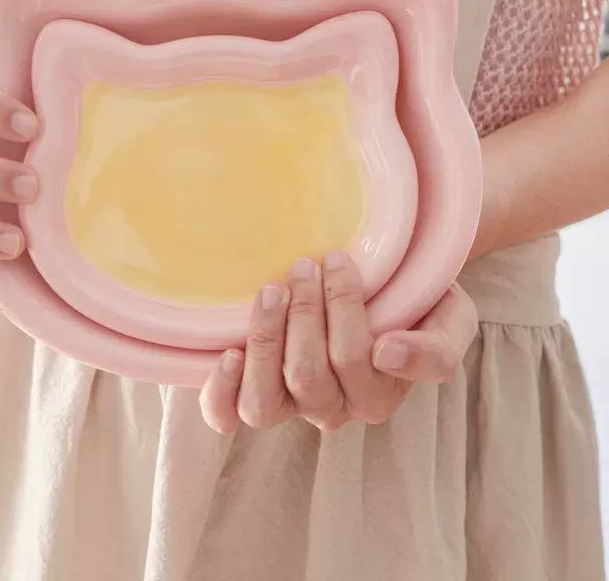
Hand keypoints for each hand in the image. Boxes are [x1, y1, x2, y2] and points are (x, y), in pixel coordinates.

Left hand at [199, 251, 477, 432]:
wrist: (383, 289)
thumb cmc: (417, 303)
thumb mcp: (451, 321)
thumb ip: (436, 350)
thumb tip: (387, 354)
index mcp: (380, 394)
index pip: (358, 361)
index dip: (343, 308)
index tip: (339, 259)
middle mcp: (334, 408)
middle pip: (308, 375)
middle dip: (304, 312)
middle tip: (305, 264)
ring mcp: (290, 405)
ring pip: (264, 402)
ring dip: (264, 340)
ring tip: (272, 291)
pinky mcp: (253, 393)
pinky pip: (227, 414)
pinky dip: (221, 391)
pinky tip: (228, 353)